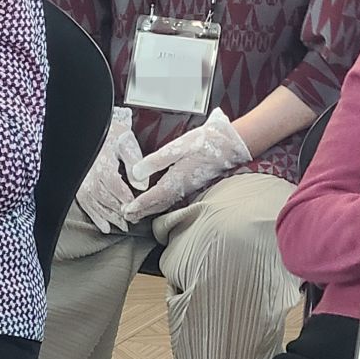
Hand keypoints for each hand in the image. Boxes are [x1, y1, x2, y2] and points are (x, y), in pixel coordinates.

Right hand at [76, 107, 143, 233]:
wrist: (92, 128)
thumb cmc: (111, 134)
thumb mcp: (126, 142)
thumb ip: (134, 162)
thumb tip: (142, 185)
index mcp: (102, 162)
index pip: (115, 185)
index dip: (126, 198)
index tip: (136, 208)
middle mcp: (89, 174)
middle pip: (104, 198)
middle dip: (119, 212)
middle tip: (132, 221)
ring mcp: (81, 181)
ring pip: (94, 204)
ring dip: (109, 217)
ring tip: (121, 226)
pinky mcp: (78, 185)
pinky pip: (85, 205)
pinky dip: (95, 217)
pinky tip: (105, 226)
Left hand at [123, 108, 250, 221]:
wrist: (233, 144)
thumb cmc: (207, 142)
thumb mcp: (178, 147)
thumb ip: (156, 160)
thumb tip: (136, 172)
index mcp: (176, 179)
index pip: (152, 197)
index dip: (138, 205)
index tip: (126, 211)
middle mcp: (182, 188)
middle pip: (158, 204)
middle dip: (142, 211)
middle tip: (127, 217)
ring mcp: (190, 188)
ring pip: (167, 203)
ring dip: (152, 209)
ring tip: (139, 214)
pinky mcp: (195, 184)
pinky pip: (175, 199)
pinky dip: (163, 203)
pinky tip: (160, 204)